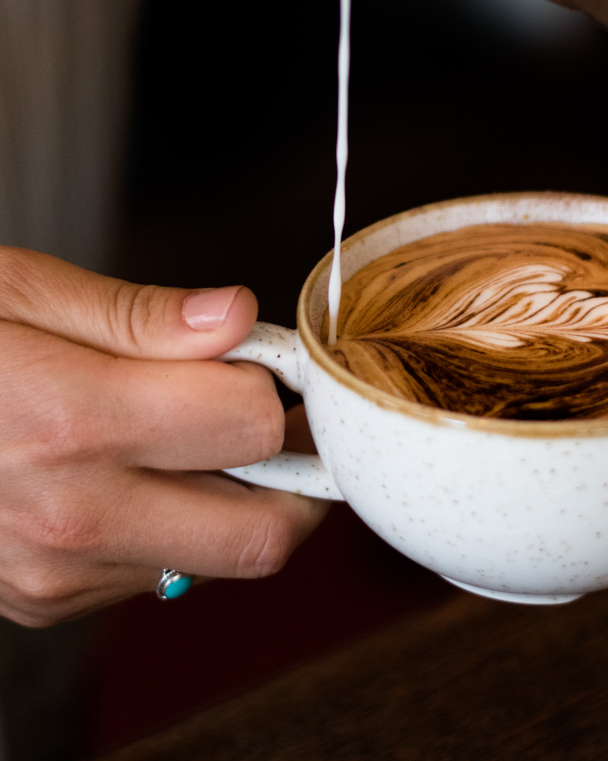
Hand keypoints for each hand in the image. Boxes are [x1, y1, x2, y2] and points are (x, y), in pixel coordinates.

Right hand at [0, 247, 325, 626]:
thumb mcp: (23, 293)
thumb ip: (142, 317)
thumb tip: (239, 317)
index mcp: (71, 420)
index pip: (251, 424)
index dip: (282, 387)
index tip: (273, 363)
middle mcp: (72, 514)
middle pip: (264, 531)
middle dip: (295, 474)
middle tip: (275, 418)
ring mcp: (59, 570)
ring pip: (221, 559)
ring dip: (239, 500)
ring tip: (195, 435)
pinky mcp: (47, 600)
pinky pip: (161, 574)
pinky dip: (179, 526)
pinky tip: (137, 472)